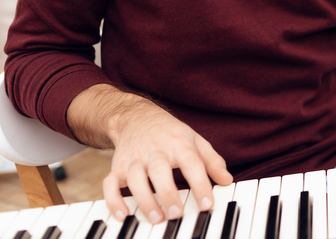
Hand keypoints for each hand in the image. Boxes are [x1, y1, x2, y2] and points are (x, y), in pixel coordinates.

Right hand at [69, 85, 232, 223]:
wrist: (136, 117)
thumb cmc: (170, 133)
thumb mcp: (195, 140)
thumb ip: (211, 161)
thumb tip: (226, 180)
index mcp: (178, 144)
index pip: (191, 163)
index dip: (200, 184)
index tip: (207, 204)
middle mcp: (155, 151)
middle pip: (159, 170)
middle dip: (167, 193)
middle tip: (177, 214)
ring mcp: (134, 159)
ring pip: (135, 179)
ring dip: (144, 199)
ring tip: (156, 218)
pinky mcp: (117, 168)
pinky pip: (110, 184)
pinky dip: (113, 200)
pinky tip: (123, 215)